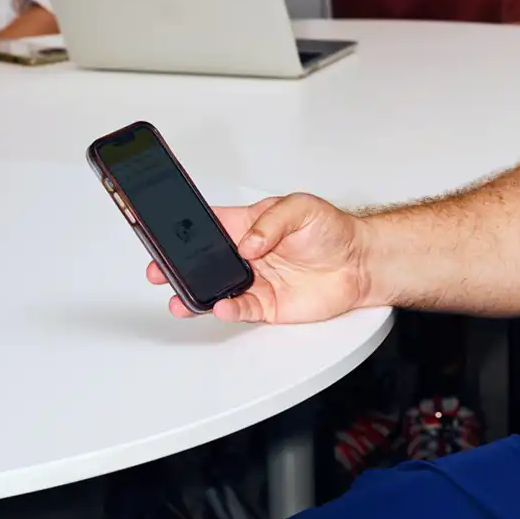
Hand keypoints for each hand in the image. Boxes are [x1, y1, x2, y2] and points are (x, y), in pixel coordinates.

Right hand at [145, 193, 368, 323]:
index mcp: (249, 224)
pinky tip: (221, 307)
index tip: (162, 233)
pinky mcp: (266, 304)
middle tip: (160, 271)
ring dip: (195, 294)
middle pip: (204, 261)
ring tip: (181, 298)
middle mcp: (247, 254)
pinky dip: (228, 310)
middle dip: (178, 266)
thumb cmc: (332, 230)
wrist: (359, 263)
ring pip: (215, 289)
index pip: (209, 225)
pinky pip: (240, 309)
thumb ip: (272, 222)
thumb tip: (248, 242)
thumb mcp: (303, 208)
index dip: (185, 229)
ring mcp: (255, 280)